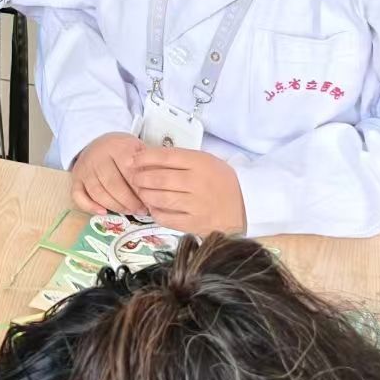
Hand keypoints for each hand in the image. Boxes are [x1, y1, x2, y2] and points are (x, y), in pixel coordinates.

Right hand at [70, 132, 146, 215]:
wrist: (99, 143)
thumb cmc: (124, 151)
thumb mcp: (139, 150)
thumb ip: (148, 166)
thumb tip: (157, 190)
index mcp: (116, 147)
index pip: (128, 170)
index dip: (140, 188)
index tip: (150, 199)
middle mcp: (97, 156)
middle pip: (112, 183)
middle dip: (129, 200)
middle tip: (142, 210)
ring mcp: (84, 168)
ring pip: (97, 192)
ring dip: (115, 206)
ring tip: (129, 211)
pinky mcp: (75, 179)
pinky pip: (78, 196)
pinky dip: (89, 206)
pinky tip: (103, 212)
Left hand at [130, 148, 246, 234]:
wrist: (246, 207)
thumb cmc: (221, 182)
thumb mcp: (206, 162)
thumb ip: (181, 159)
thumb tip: (147, 157)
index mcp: (201, 163)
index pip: (165, 156)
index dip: (144, 157)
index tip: (134, 160)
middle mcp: (198, 183)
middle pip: (158, 178)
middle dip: (140, 177)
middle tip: (134, 178)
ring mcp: (196, 205)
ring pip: (159, 198)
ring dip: (145, 195)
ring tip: (141, 192)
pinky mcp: (195, 224)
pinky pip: (166, 218)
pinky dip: (155, 212)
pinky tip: (154, 208)